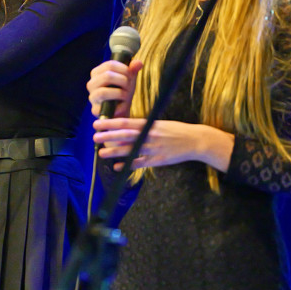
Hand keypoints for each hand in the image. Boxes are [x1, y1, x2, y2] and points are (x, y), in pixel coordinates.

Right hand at [87, 59, 143, 117]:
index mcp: (97, 73)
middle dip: (123, 81)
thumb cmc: (123, 92)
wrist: (121, 111)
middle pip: (107, 76)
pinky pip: (106, 106)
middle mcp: (91, 84)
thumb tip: (138, 63)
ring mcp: (92, 97)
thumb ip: (133, 70)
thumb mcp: (129, 79)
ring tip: (126, 95)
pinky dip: (118, 105)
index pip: (110, 64)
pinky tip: (123, 104)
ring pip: (103, 91)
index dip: (124, 69)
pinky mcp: (95, 110)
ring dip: (120, 93)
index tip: (131, 75)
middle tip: (129, 86)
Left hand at [93, 117, 233, 171]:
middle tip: (95, 137)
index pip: (126, 122)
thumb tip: (123, 130)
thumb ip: (142, 127)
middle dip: (109, 137)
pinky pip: (140, 163)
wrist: (196, 140)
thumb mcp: (159, 124)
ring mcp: (154, 148)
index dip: (111, 123)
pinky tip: (118, 167)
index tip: (98, 124)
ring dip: (115, 152)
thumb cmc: (175, 131)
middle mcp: (150, 135)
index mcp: (150, 124)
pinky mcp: (159, 160)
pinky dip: (128, 165)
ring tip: (101, 153)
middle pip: (125, 135)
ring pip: (131, 150)